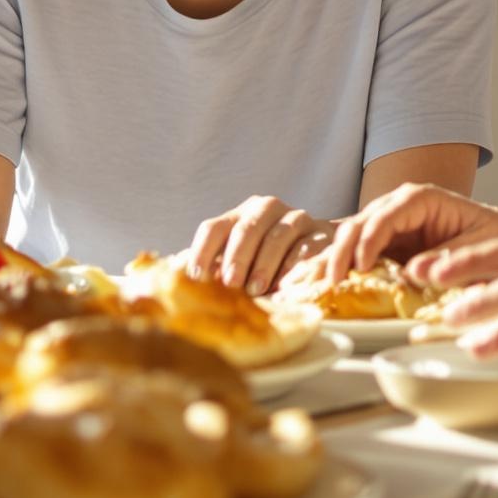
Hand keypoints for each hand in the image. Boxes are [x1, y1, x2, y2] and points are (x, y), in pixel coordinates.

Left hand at [186, 195, 332, 296]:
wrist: (318, 246)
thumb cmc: (267, 258)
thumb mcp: (239, 259)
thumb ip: (213, 266)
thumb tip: (175, 279)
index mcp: (239, 215)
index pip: (214, 228)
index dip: (203, 251)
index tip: (196, 277)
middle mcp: (266, 209)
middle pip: (247, 228)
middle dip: (237, 257)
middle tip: (231, 283)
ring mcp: (296, 217)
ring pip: (278, 236)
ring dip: (265, 264)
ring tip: (257, 289)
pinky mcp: (322, 232)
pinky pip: (308, 247)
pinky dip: (296, 266)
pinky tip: (286, 285)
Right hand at [324, 182, 497, 285]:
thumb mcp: (481, 248)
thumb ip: (449, 258)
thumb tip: (412, 273)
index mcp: (423, 199)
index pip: (387, 214)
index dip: (370, 239)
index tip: (361, 267)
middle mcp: (400, 207)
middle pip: (361, 222)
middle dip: (343, 250)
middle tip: (332, 281)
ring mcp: (390, 225)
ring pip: (352, 236)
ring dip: (335, 259)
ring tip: (319, 286)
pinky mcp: (387, 246)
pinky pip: (358, 253)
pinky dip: (342, 267)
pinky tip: (322, 284)